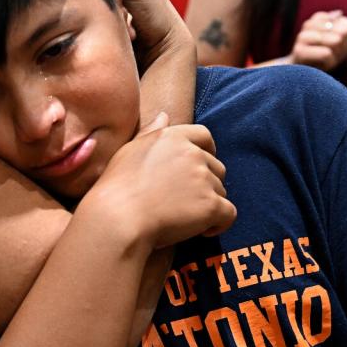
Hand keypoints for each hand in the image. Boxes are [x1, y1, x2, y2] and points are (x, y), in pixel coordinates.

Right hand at [82, 115, 235, 250]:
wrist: (118, 216)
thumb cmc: (117, 186)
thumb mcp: (129, 151)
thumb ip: (150, 132)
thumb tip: (164, 116)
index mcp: (173, 138)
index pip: (203, 136)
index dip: (207, 151)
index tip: (199, 167)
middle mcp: (193, 154)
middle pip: (216, 167)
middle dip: (205, 183)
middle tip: (183, 201)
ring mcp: (204, 179)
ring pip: (220, 191)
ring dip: (208, 204)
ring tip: (184, 217)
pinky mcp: (211, 205)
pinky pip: (229, 214)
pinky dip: (219, 224)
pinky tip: (203, 231)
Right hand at [290, 10, 346, 70]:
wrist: (298, 71)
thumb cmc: (321, 55)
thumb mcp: (341, 43)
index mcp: (319, 19)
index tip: (340, 45)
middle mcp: (309, 25)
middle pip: (342, 31)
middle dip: (342, 46)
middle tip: (334, 53)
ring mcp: (302, 37)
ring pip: (335, 41)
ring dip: (336, 53)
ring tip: (328, 58)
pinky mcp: (299, 52)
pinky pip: (326, 53)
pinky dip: (329, 61)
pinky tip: (324, 64)